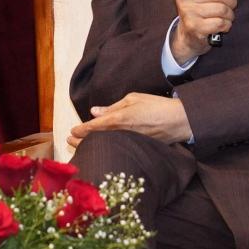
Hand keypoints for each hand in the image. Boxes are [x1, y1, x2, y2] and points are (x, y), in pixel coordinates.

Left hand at [68, 92, 191, 147]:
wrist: (179, 121)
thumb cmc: (157, 106)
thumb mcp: (133, 99)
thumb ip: (112, 106)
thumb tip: (95, 111)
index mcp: (119, 118)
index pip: (93, 127)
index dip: (80, 130)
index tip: (72, 131)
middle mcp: (121, 133)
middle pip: (95, 139)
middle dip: (81, 141)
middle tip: (70, 141)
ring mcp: (128, 143)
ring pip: (104, 146)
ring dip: (91, 146)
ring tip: (80, 146)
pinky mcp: (135, 149)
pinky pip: (115, 149)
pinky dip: (105, 149)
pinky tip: (101, 149)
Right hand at [169, 0, 245, 62]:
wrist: (188, 36)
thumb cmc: (201, 11)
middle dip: (231, 2)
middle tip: (228, 7)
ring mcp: (188, 12)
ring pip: (222, 9)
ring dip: (229, 15)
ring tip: (224, 17)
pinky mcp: (194, 27)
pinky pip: (220, 23)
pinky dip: (226, 25)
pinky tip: (221, 26)